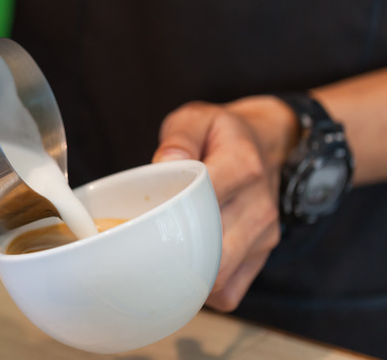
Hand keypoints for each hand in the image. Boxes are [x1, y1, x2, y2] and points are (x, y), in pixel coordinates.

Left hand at [152, 96, 297, 310]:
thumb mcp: (198, 118)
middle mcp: (258, 205)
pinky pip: (230, 291)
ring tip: (160, 256)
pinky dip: (204, 289)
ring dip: (186, 274)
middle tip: (140, 244)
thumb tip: (165, 162)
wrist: (270, 144)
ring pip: (220, 277)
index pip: (206, 197)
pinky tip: (185, 268)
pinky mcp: (262, 256)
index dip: (170, 212)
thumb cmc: (222, 134)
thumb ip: (179, 136)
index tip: (142, 215)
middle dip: (171, 253)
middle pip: (211, 250)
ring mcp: (263, 235)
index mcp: (242, 166)